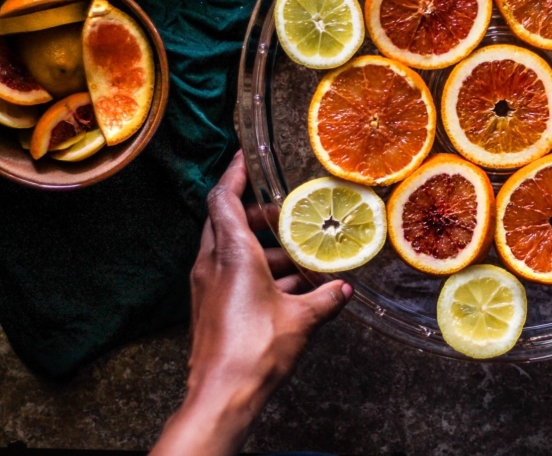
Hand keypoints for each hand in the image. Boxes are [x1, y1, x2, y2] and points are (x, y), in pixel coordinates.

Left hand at [151, 150, 350, 455]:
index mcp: (232, 254)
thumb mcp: (302, 318)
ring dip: (262, 249)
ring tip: (298, 257)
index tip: (244, 156)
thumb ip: (325, 298)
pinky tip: (288, 289)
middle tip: (285, 212)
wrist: (222, 394)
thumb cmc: (256, 349)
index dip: (234, 174)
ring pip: (231, 251)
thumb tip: (344, 289)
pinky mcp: (210, 307)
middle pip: (227, 222)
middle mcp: (213, 264)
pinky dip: (256, 272)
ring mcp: (207, 287)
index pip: (224, 198)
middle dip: (256, 214)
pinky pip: (231, 276)